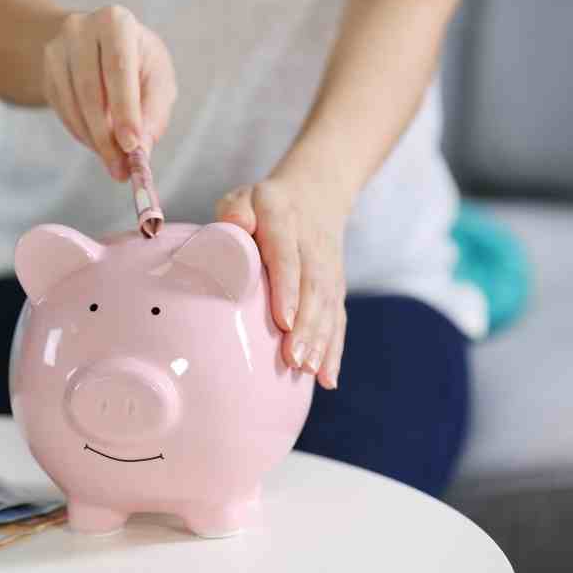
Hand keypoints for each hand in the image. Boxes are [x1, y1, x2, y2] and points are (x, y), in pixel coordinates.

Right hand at [42, 5, 176, 179]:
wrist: (100, 45)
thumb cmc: (138, 63)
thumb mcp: (157, 80)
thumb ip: (153, 114)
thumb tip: (141, 154)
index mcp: (115, 23)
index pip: (118, 69)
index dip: (125, 110)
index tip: (131, 146)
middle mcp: (80, 30)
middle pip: (90, 91)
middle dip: (106, 136)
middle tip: (120, 169)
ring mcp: (57, 51)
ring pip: (73, 106)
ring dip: (94, 142)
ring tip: (114, 165)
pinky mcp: (46, 73)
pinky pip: (63, 113)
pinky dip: (82, 135)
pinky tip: (98, 145)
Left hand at [217, 176, 347, 388]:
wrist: (315, 194)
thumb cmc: (264, 205)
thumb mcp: (245, 196)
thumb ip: (236, 210)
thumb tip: (235, 226)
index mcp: (285, 221)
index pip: (288, 257)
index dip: (288, 290)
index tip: (284, 321)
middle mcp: (312, 247)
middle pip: (313, 289)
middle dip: (306, 327)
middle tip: (294, 359)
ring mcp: (328, 269)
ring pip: (328, 307)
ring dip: (320, 342)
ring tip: (307, 371)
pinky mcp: (336, 287)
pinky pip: (338, 319)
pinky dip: (334, 350)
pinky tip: (327, 379)